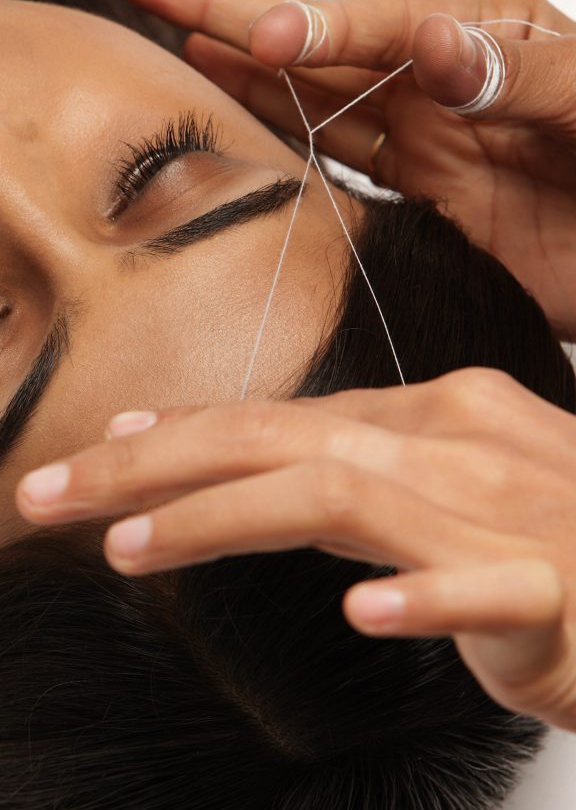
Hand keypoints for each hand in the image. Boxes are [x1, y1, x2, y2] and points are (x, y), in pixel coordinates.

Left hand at [15, 368, 575, 732]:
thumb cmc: (551, 538)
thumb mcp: (450, 488)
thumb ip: (363, 475)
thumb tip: (261, 474)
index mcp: (437, 415)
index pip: (286, 413)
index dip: (183, 431)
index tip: (103, 449)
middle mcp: (461, 443)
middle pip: (286, 436)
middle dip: (155, 462)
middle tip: (52, 491)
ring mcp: (509, 513)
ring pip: (350, 497)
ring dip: (228, 517)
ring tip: (132, 546)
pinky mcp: (556, 590)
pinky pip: (485, 589)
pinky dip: (423, 600)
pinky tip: (363, 613)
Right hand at [118, 0, 575, 337]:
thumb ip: (526, 74)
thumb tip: (436, 43)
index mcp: (489, 35)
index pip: (386, 22)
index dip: (320, 26)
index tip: (261, 33)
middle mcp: (444, 80)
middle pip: (325, 44)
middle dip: (235, 12)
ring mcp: (431, 143)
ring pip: (318, 101)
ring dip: (248, 70)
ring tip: (177, 38)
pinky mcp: (428, 203)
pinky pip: (342, 166)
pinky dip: (287, 144)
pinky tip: (242, 116)